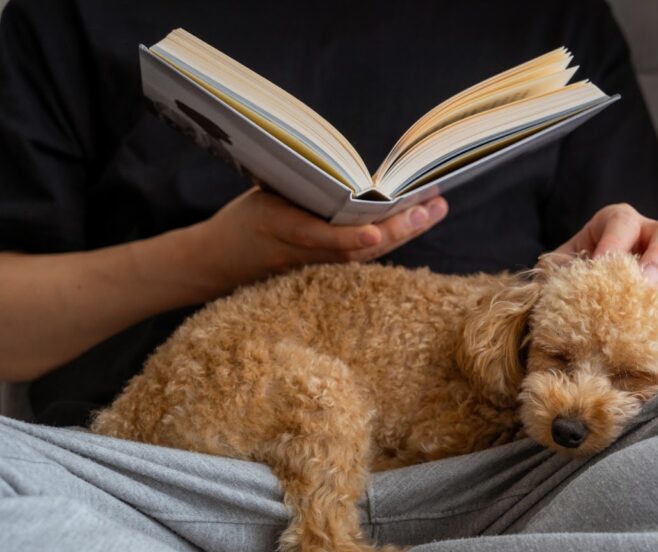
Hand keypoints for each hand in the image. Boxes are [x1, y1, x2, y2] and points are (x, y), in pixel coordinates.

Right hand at [188, 187, 447, 292]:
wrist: (222, 262)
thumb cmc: (244, 221)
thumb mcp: (264, 198)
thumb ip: (303, 194)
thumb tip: (344, 176)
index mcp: (281, 229)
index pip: (319, 239)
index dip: (347, 240)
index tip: (373, 235)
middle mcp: (305, 253)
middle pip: (358, 248)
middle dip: (398, 229)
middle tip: (432, 207)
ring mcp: (318, 265)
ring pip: (369, 253)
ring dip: (405, 231)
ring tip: (436, 208)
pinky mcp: (327, 268)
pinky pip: (364, 254)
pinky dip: (392, 236)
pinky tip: (418, 219)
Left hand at [554, 203, 657, 315]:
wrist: (582, 315)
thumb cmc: (572, 287)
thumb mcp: (559, 275)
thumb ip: (559, 275)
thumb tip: (559, 285)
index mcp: (618, 225)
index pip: (622, 221)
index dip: (615, 240)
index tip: (604, 264)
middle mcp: (652, 237)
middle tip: (648, 282)